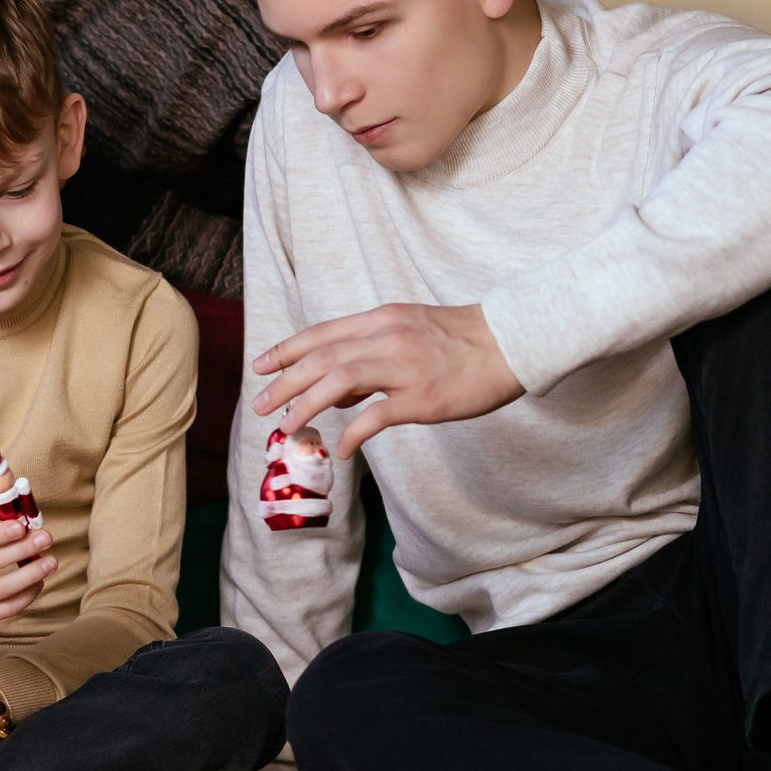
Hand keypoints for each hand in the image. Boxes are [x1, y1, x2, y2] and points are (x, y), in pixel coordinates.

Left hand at [251, 302, 524, 454]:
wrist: (511, 342)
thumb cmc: (459, 340)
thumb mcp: (408, 328)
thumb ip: (370, 349)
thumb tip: (334, 384)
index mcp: (380, 319)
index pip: (321, 334)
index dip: (286, 351)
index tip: (260, 366)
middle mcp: (386, 338)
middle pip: (321, 359)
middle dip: (284, 383)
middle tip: (259, 406)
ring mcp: (404, 367)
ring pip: (339, 382)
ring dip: (307, 406)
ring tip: (287, 428)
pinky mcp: (423, 398)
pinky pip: (376, 417)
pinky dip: (353, 434)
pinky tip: (341, 451)